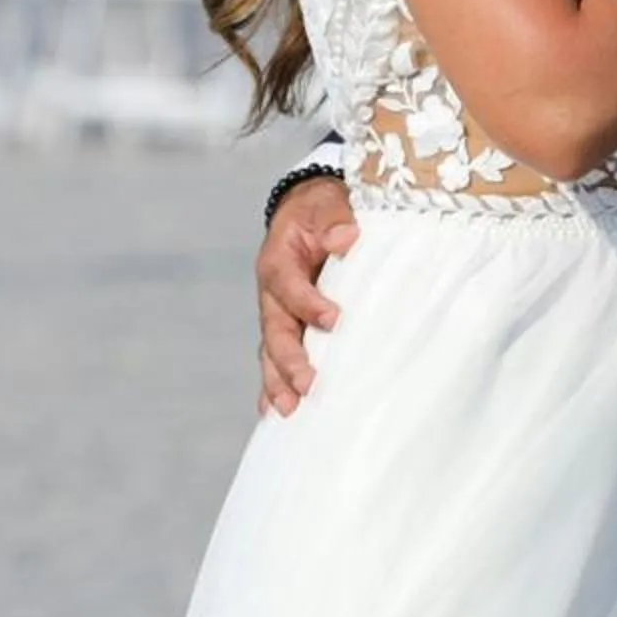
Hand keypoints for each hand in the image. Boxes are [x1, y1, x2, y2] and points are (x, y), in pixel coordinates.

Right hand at [256, 173, 357, 416]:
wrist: (308, 213)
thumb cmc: (320, 211)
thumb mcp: (326, 204)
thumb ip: (334, 219)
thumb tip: (345, 236)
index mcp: (279, 260)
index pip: (289, 285)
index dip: (308, 303)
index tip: (334, 320)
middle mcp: (272, 293)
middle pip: (274, 329)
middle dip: (288, 360)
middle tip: (307, 385)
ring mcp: (277, 314)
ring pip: (271, 351)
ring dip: (278, 381)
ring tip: (288, 410)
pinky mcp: (287, 328)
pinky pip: (276, 360)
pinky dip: (274, 385)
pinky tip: (275, 412)